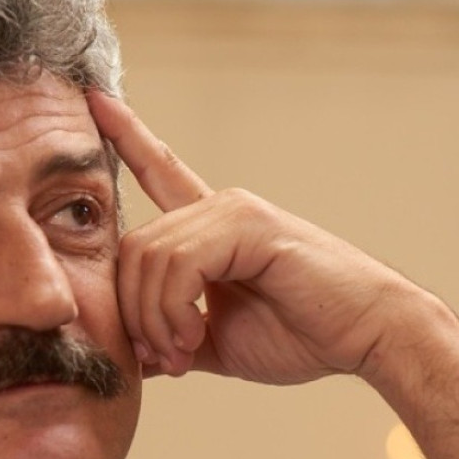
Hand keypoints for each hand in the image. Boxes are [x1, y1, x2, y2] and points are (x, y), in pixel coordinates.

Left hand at [89, 91, 421, 384]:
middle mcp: (218, 207)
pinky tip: (194, 338)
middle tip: (162, 359)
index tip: (92, 99)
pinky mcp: (248, 225)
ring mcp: (233, 210)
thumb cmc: (302, 335)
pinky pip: (178, 264)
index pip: (158, 169)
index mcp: (210, 227)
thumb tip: (127, 353)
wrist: (367, 339)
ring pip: (149, 257)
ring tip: (181, 355)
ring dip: (154, 320)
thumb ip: (170, 335)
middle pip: (132, 247)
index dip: (126, 134)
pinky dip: (174, 310)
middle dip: (134, 313)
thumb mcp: (216, 341)